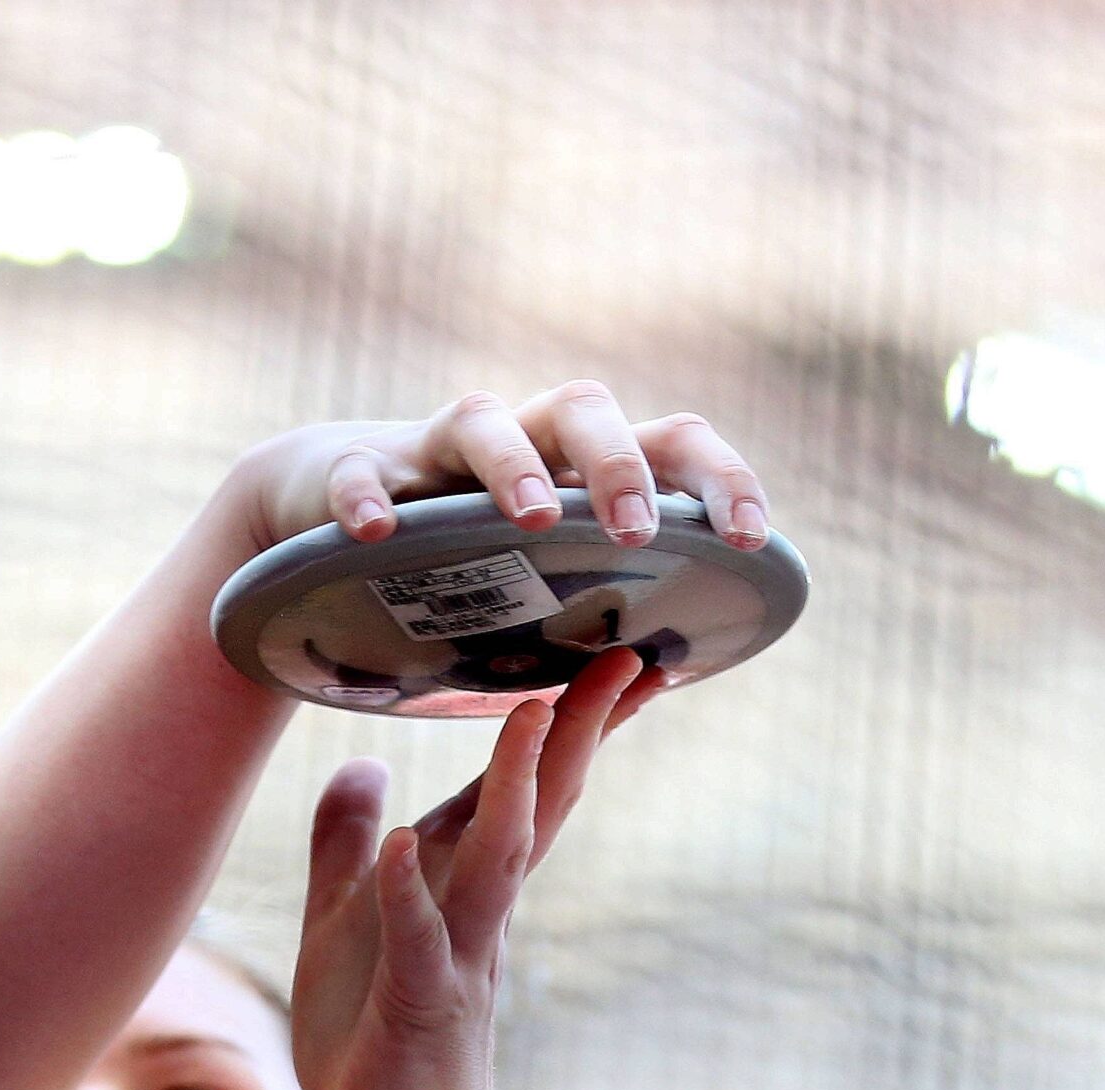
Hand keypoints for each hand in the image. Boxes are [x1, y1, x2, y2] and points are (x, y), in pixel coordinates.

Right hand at [223, 380, 774, 552]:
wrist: (354, 515)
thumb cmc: (478, 558)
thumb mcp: (552, 580)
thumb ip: (605, 606)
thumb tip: (678, 664)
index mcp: (589, 464)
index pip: (674, 443)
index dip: (721, 479)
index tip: (750, 539)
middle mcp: (526, 437)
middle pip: (584, 409)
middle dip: (617, 465)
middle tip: (637, 530)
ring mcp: (439, 448)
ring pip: (481, 421)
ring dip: (512, 465)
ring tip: (533, 518)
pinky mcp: (362, 469)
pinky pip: (362, 471)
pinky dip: (369, 496)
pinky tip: (377, 532)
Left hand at [286, 647, 660, 1089]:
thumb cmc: (375, 1040)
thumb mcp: (345, 921)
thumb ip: (347, 843)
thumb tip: (361, 766)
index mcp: (463, 884)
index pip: (526, 787)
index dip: (566, 722)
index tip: (611, 654)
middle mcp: (476, 910)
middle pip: (540, 805)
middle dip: (578, 732)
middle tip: (625, 658)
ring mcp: (456, 955)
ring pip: (496, 859)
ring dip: (514, 788)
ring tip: (532, 714)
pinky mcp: (420, 1006)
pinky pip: (420, 942)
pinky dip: (411, 892)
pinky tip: (403, 842)